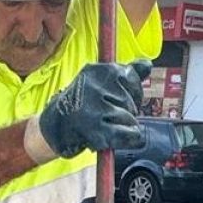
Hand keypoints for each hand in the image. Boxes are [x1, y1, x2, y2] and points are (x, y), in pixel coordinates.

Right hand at [29, 60, 152, 160]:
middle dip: (127, 110)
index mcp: (96, 70)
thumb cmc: (82, 102)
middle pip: (132, 101)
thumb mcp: (99, 81)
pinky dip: (129, 138)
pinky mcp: (95, 130)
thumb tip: (147, 64)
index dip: (131, 91)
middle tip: (109, 113)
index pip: (131, 77)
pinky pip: (128, 134)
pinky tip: (118, 137)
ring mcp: (94, 108)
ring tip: (105, 124)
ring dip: (123, 125)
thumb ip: (125, 72)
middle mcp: (94, 86)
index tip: (118, 97)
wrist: (54, 126)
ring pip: (130, 119)